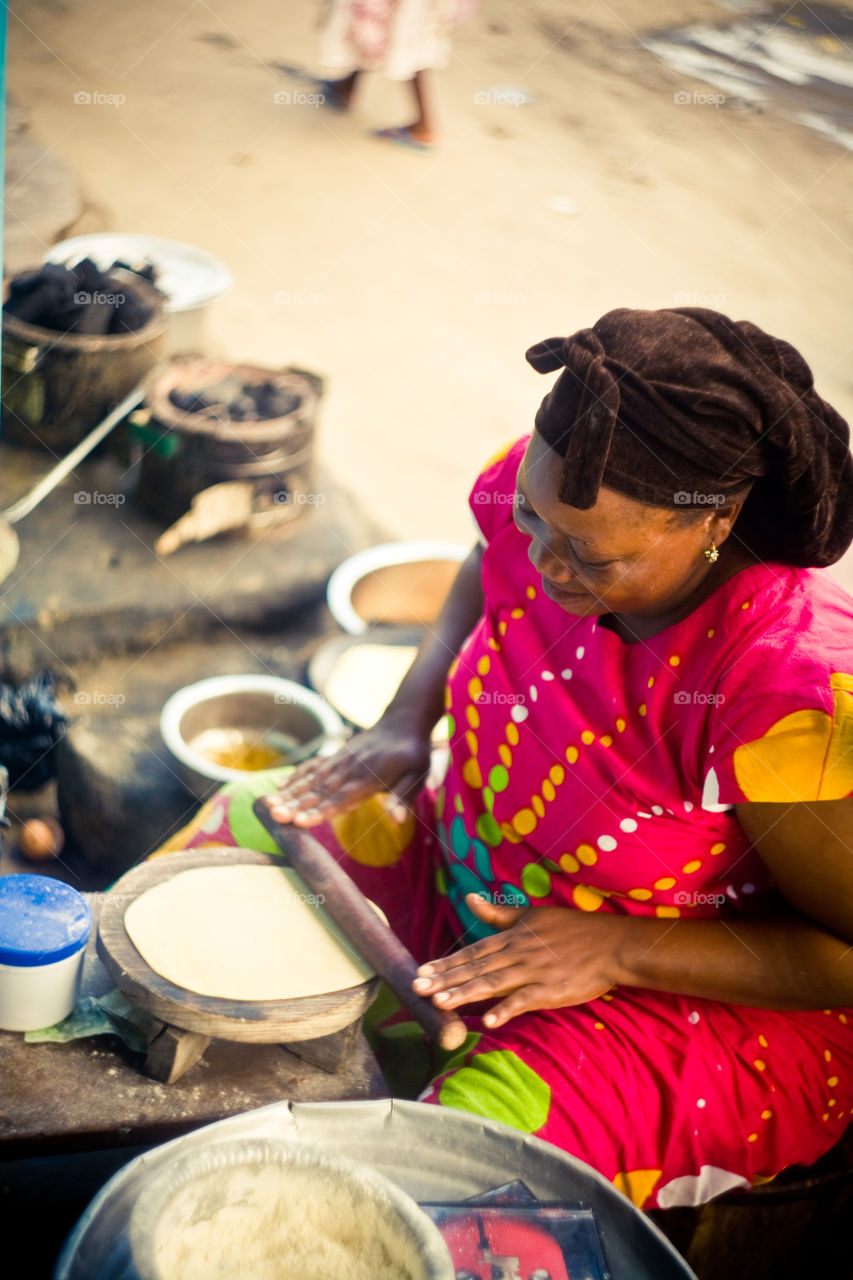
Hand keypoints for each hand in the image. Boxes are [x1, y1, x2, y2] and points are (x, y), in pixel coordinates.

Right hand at [264, 713, 431, 826]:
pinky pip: (312, 767)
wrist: (403, 720)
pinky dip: (295, 776)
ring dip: (289, 793)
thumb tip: (398, 821)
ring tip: (268, 804)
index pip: (340, 799)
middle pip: (319, 791)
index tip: (299, 822)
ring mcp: (339, 762)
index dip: (320, 812)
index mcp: (368, 779)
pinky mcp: (336, 757)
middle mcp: (349, 770)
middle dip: (295, 805)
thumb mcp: (418, 775)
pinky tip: (279, 785)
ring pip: (310, 780)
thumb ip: (404, 797)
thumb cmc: (413, 754)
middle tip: (274, 816)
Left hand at [412, 895, 617, 1027]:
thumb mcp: (533, 916)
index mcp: (512, 937)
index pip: (473, 951)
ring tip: (440, 1003)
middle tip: (416, 989)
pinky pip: (524, 1000)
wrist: (610, 945)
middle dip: (445, 978)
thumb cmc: (572, 930)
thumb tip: (469, 899)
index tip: (421, 971)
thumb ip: (499, 913)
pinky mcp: (551, 990)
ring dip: (465, 993)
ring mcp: (533, 972)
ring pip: (493, 983)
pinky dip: (506, 1010)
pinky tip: (488, 1021)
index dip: (446, 962)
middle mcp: (517, 953)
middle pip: (475, 968)